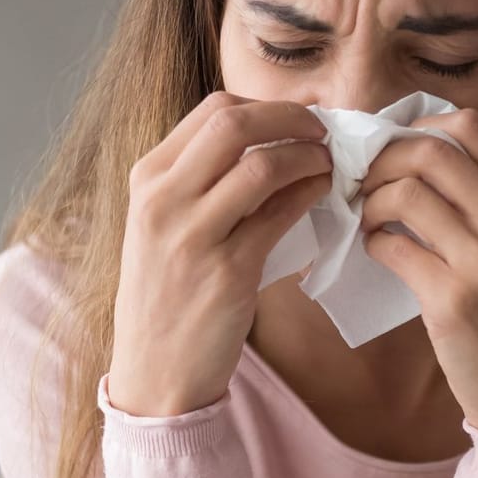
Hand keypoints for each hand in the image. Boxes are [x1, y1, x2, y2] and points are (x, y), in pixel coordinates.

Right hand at [109, 91, 333, 416]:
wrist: (156, 371)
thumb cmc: (169, 293)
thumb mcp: (165, 223)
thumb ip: (202, 179)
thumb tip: (273, 137)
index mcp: (147, 178)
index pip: (213, 110)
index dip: (268, 106)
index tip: (298, 118)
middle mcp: (163, 200)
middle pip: (234, 124)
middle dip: (292, 118)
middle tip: (324, 130)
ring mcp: (193, 236)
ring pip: (262, 165)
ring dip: (308, 156)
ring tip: (330, 163)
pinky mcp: (228, 272)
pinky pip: (280, 215)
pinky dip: (310, 194)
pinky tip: (324, 194)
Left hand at [357, 107, 477, 447]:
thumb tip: (420, 157)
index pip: (469, 127)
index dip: (417, 127)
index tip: (394, 147)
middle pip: (429, 150)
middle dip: (382, 158)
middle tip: (364, 180)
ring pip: (405, 192)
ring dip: (371, 200)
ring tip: (367, 218)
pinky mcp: (451, 300)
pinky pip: (391, 245)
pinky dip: (371, 241)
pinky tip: (376, 250)